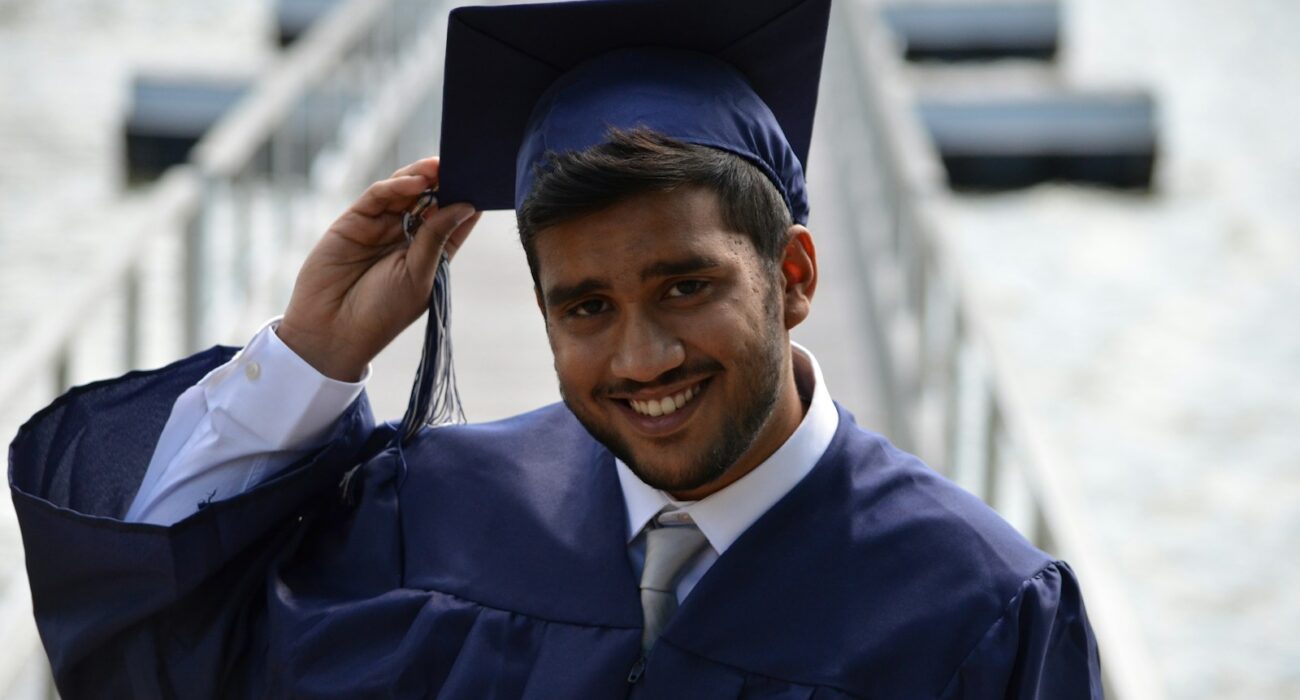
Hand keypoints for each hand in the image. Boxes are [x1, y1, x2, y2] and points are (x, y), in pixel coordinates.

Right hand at [278, 157, 480, 380]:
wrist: (331, 331)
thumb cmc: (382, 312)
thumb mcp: (418, 276)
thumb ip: (437, 238)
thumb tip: (466, 206)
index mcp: (430, 254)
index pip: (454, 220)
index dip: (468, 200)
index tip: (485, 180)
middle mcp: (406, 238)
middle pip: (430, 199)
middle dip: (445, 181)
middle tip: (462, 162)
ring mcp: (380, 227)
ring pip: (404, 192)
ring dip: (422, 177)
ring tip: (440, 165)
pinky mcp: (354, 221)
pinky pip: (378, 196)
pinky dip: (396, 186)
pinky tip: (414, 182)